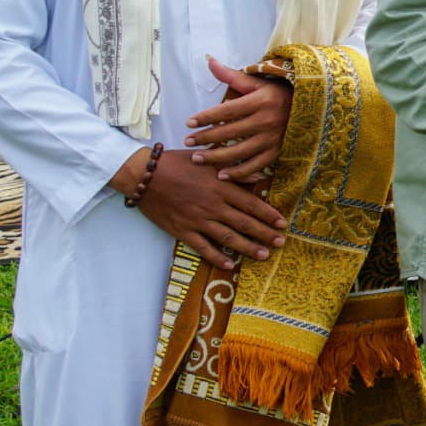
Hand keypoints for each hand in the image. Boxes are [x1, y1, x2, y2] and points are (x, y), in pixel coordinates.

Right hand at [124, 146, 285, 268]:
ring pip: (227, 237)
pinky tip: (229, 265)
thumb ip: (233, 169)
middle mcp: (212, 205)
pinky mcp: (182, 230)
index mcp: (220, 186)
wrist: (144, 175)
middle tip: (280, 243)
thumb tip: (258, 175)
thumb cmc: (176, 163)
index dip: (268, 214)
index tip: (282, 223)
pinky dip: (216, 257)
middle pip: (244, 222)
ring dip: (247, 247)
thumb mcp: (206, 160)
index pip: (250, 203)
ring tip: (263, 255)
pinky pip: (202, 247)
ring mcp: (197, 220)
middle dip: (264, 234)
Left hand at [186, 58, 291, 182]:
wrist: (312, 107)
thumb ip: (231, 76)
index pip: (227, 111)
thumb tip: (209, 61)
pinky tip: (222, 174)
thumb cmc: (278, 93)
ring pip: (239, 152)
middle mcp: (266, 121)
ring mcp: (272, 139)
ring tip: (197, 159)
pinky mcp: (277, 152)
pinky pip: (255, 166)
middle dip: (205, 138)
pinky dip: (238, 172)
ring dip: (215, 158)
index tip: (189, 122)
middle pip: (229, 132)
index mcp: (260, 101)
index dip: (206, 117)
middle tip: (187, 142)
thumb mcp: (258, 83)